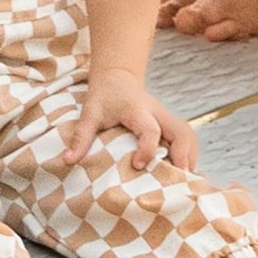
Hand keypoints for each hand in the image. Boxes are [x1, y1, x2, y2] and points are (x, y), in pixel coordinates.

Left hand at [62, 70, 196, 171]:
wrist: (117, 76)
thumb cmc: (104, 95)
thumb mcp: (90, 112)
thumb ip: (81, 135)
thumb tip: (68, 161)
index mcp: (138, 110)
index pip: (151, 129)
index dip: (147, 148)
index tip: (137, 165)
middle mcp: (157, 113)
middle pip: (182, 131)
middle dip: (183, 156)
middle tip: (178, 180)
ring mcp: (166, 117)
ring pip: (189, 135)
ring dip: (189, 157)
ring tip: (184, 181)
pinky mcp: (169, 124)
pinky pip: (186, 139)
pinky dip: (188, 156)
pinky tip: (182, 173)